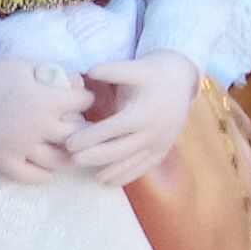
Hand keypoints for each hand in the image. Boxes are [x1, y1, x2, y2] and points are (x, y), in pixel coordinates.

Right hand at [0, 57, 90, 181]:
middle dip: (83, 128)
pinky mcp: (4, 161)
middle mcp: (39, 127)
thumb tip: (78, 84)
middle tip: (78, 126)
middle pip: (80, 134)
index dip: (83, 97)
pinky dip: (44, 175)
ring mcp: (22, 148)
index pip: (84, 102)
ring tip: (69, 150)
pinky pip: (32, 177)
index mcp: (46, 100)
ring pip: (60, 161)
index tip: (78, 98)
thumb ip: (55, 72)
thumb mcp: (25, 64)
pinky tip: (47, 169)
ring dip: (70, 156)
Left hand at [69, 51, 196, 187]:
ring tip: (91, 176)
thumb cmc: (151, 72)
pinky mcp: (164, 148)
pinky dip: (128, 175)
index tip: (69, 144)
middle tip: (72, 161)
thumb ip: (112, 71)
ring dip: (111, 171)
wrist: (181, 79)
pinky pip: (145, 167)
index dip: (90, 138)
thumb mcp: (134, 68)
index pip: (113, 130)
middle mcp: (153, 131)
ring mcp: (160, 142)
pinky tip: (110, 181)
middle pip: (120, 150)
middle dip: (95, 157)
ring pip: (133, 163)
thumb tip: (90, 71)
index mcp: (143, 113)